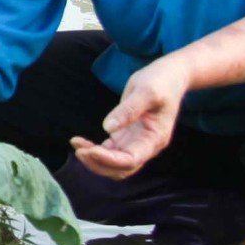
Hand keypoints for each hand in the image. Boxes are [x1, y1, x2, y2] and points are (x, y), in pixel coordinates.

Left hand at [70, 61, 186, 180]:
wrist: (168, 76)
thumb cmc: (161, 81)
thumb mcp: (146, 91)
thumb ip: (129, 110)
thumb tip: (107, 128)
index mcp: (155, 139)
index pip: (131, 160)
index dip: (109, 160)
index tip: (90, 151)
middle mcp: (146, 146)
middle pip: (121, 169)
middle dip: (99, 164)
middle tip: (78, 150)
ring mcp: (136, 142)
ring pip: (113, 163)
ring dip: (94, 158)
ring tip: (76, 143)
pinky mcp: (126, 136)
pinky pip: (108, 151)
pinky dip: (93, 150)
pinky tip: (78, 141)